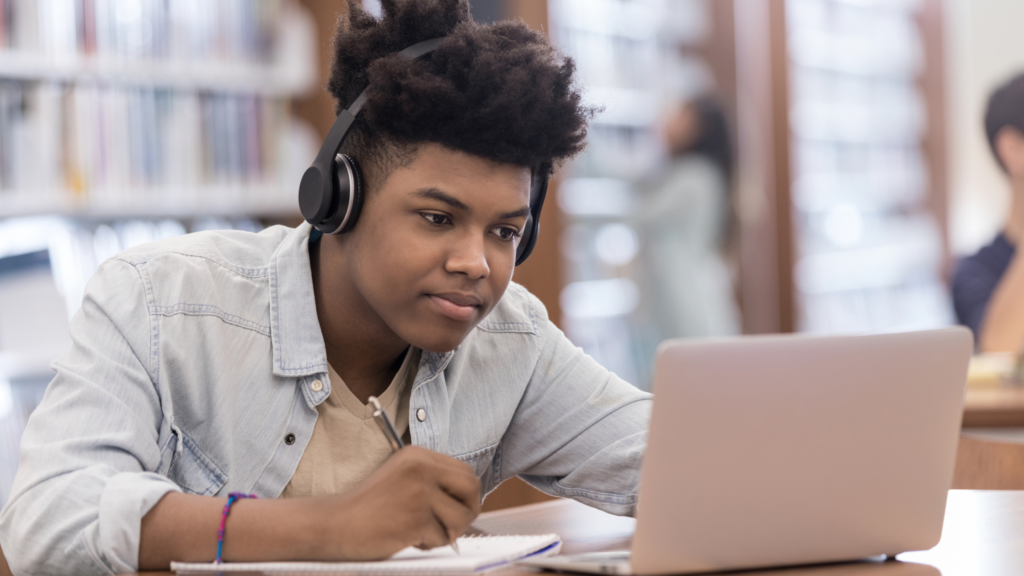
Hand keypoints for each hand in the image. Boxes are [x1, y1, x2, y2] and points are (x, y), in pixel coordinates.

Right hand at [319, 446, 480, 559]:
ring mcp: (419, 492)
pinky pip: (443, 537)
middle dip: (469, 511)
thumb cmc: (368, 508)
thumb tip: (470, 500)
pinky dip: (428, 544)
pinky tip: (407, 538)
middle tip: (453, 525)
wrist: (334, 524)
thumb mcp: (402, 479)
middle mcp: (421, 467)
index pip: (465, 471)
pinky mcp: (416, 518)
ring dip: (447, 532)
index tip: (457, 508)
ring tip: (422, 533)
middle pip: (472, 488)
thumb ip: (432, 481)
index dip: (466, 494)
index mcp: (418, 455)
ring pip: (462, 516)